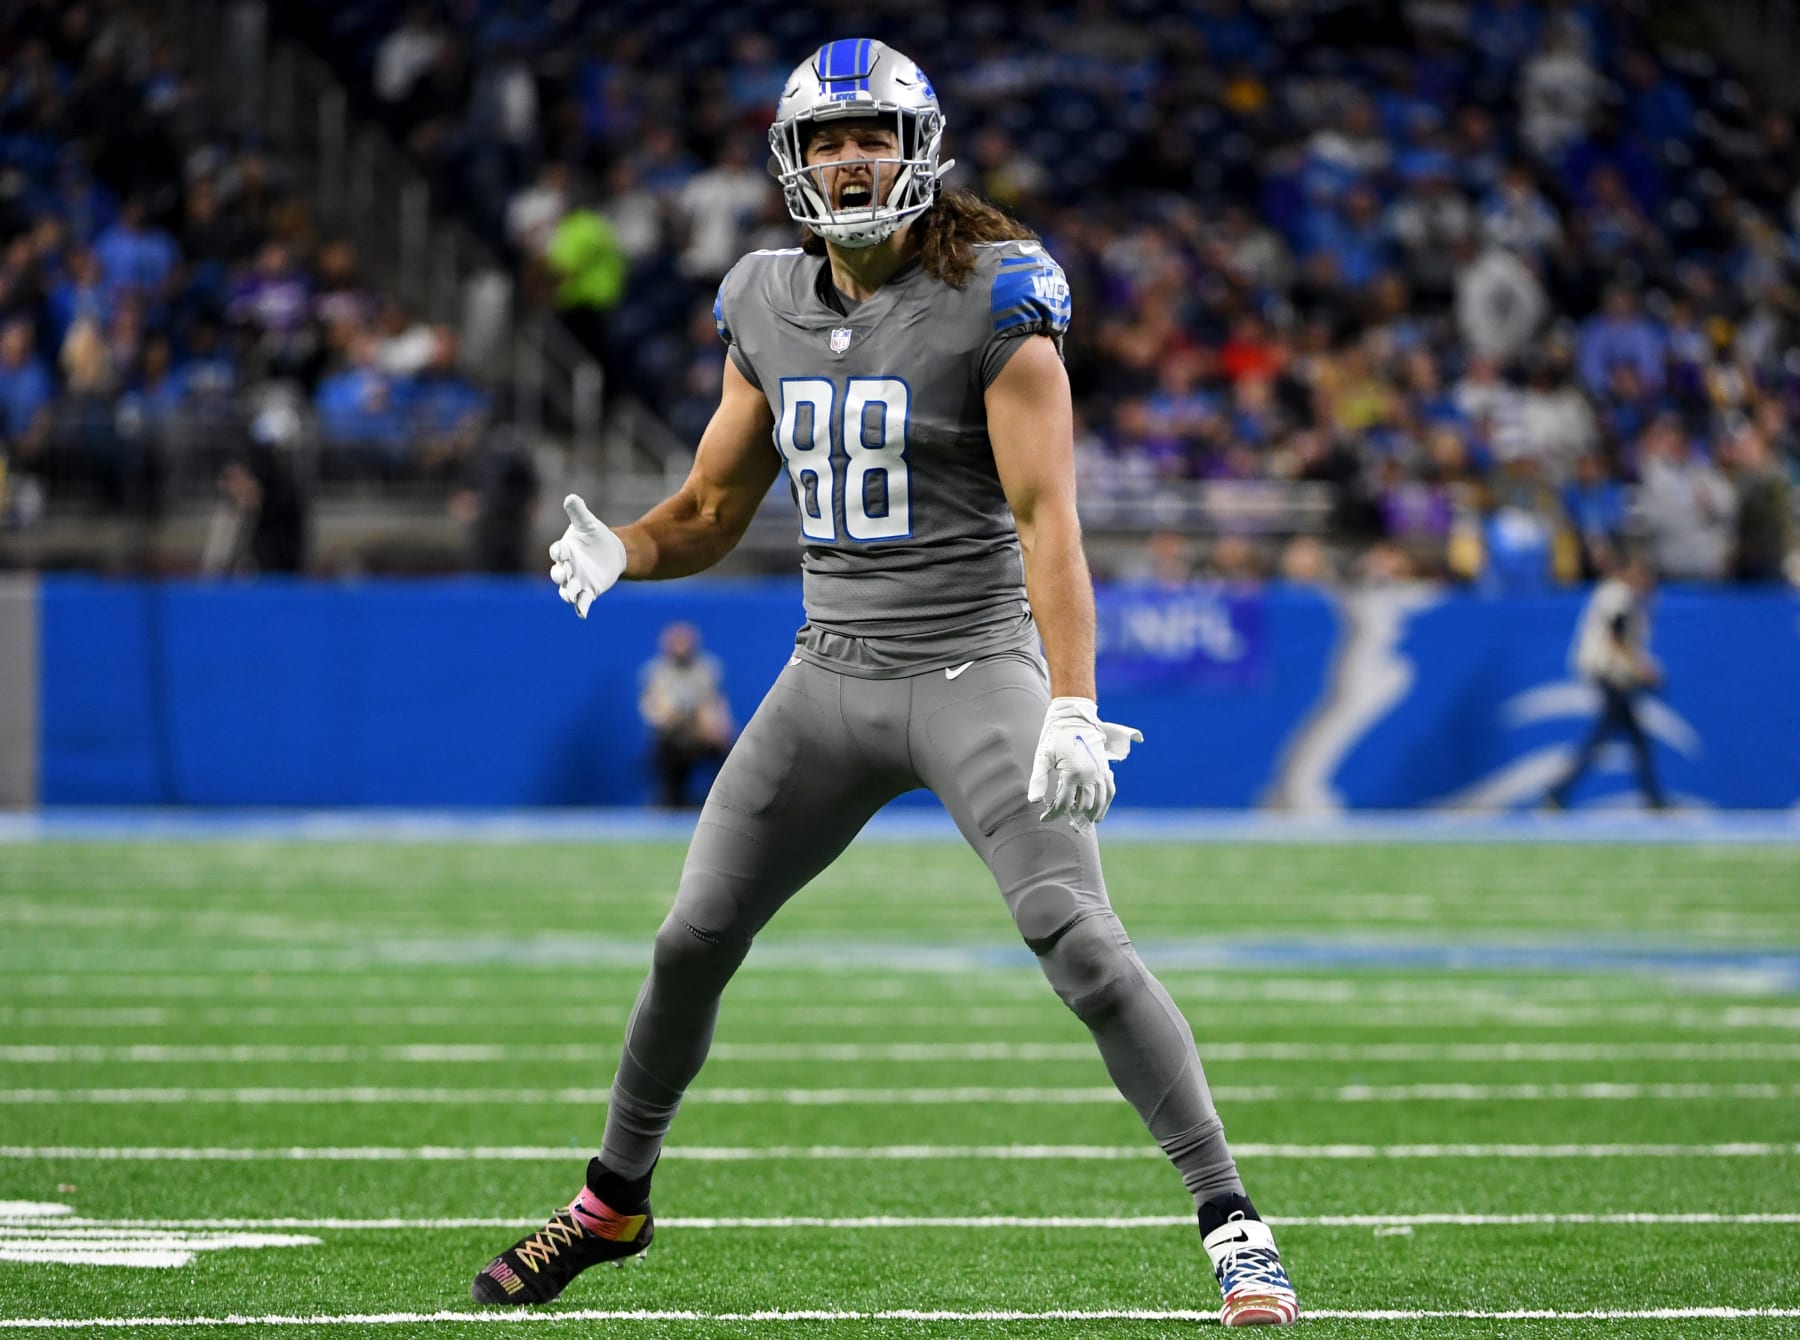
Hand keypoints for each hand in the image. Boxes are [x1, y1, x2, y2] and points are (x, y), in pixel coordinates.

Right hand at [548, 494, 627, 618]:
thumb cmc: (595, 536)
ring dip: (568, 593)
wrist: (610, 553)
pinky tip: (583, 614)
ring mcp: (576, 581)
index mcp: (564, 550)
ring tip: (571, 596)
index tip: (560, 550)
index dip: (558, 552)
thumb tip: (571, 497)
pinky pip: (582, 602)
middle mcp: (566, 568)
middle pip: (557, 573)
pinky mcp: (587, 591)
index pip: (557, 552)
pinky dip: (581, 608)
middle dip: (560, 574)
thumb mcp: (587, 523)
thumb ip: (578, 512)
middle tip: (564, 573)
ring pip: (567, 590)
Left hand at [1027, 696, 1142, 831]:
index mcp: (1073, 773)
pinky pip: (1110, 792)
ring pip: (1099, 802)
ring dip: (1090, 814)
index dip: (1053, 814)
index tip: (1045, 818)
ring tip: (1080, 821)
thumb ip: (1038, 780)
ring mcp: (1100, 773)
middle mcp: (1090, 776)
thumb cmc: (1055, 736)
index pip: (1064, 804)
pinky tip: (1098, 813)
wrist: (1074, 717)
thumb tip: (1033, 802)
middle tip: (1061, 817)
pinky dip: (1105, 804)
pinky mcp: (1106, 769)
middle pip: (1083, 806)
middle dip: (1071, 815)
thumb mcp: (1043, 757)